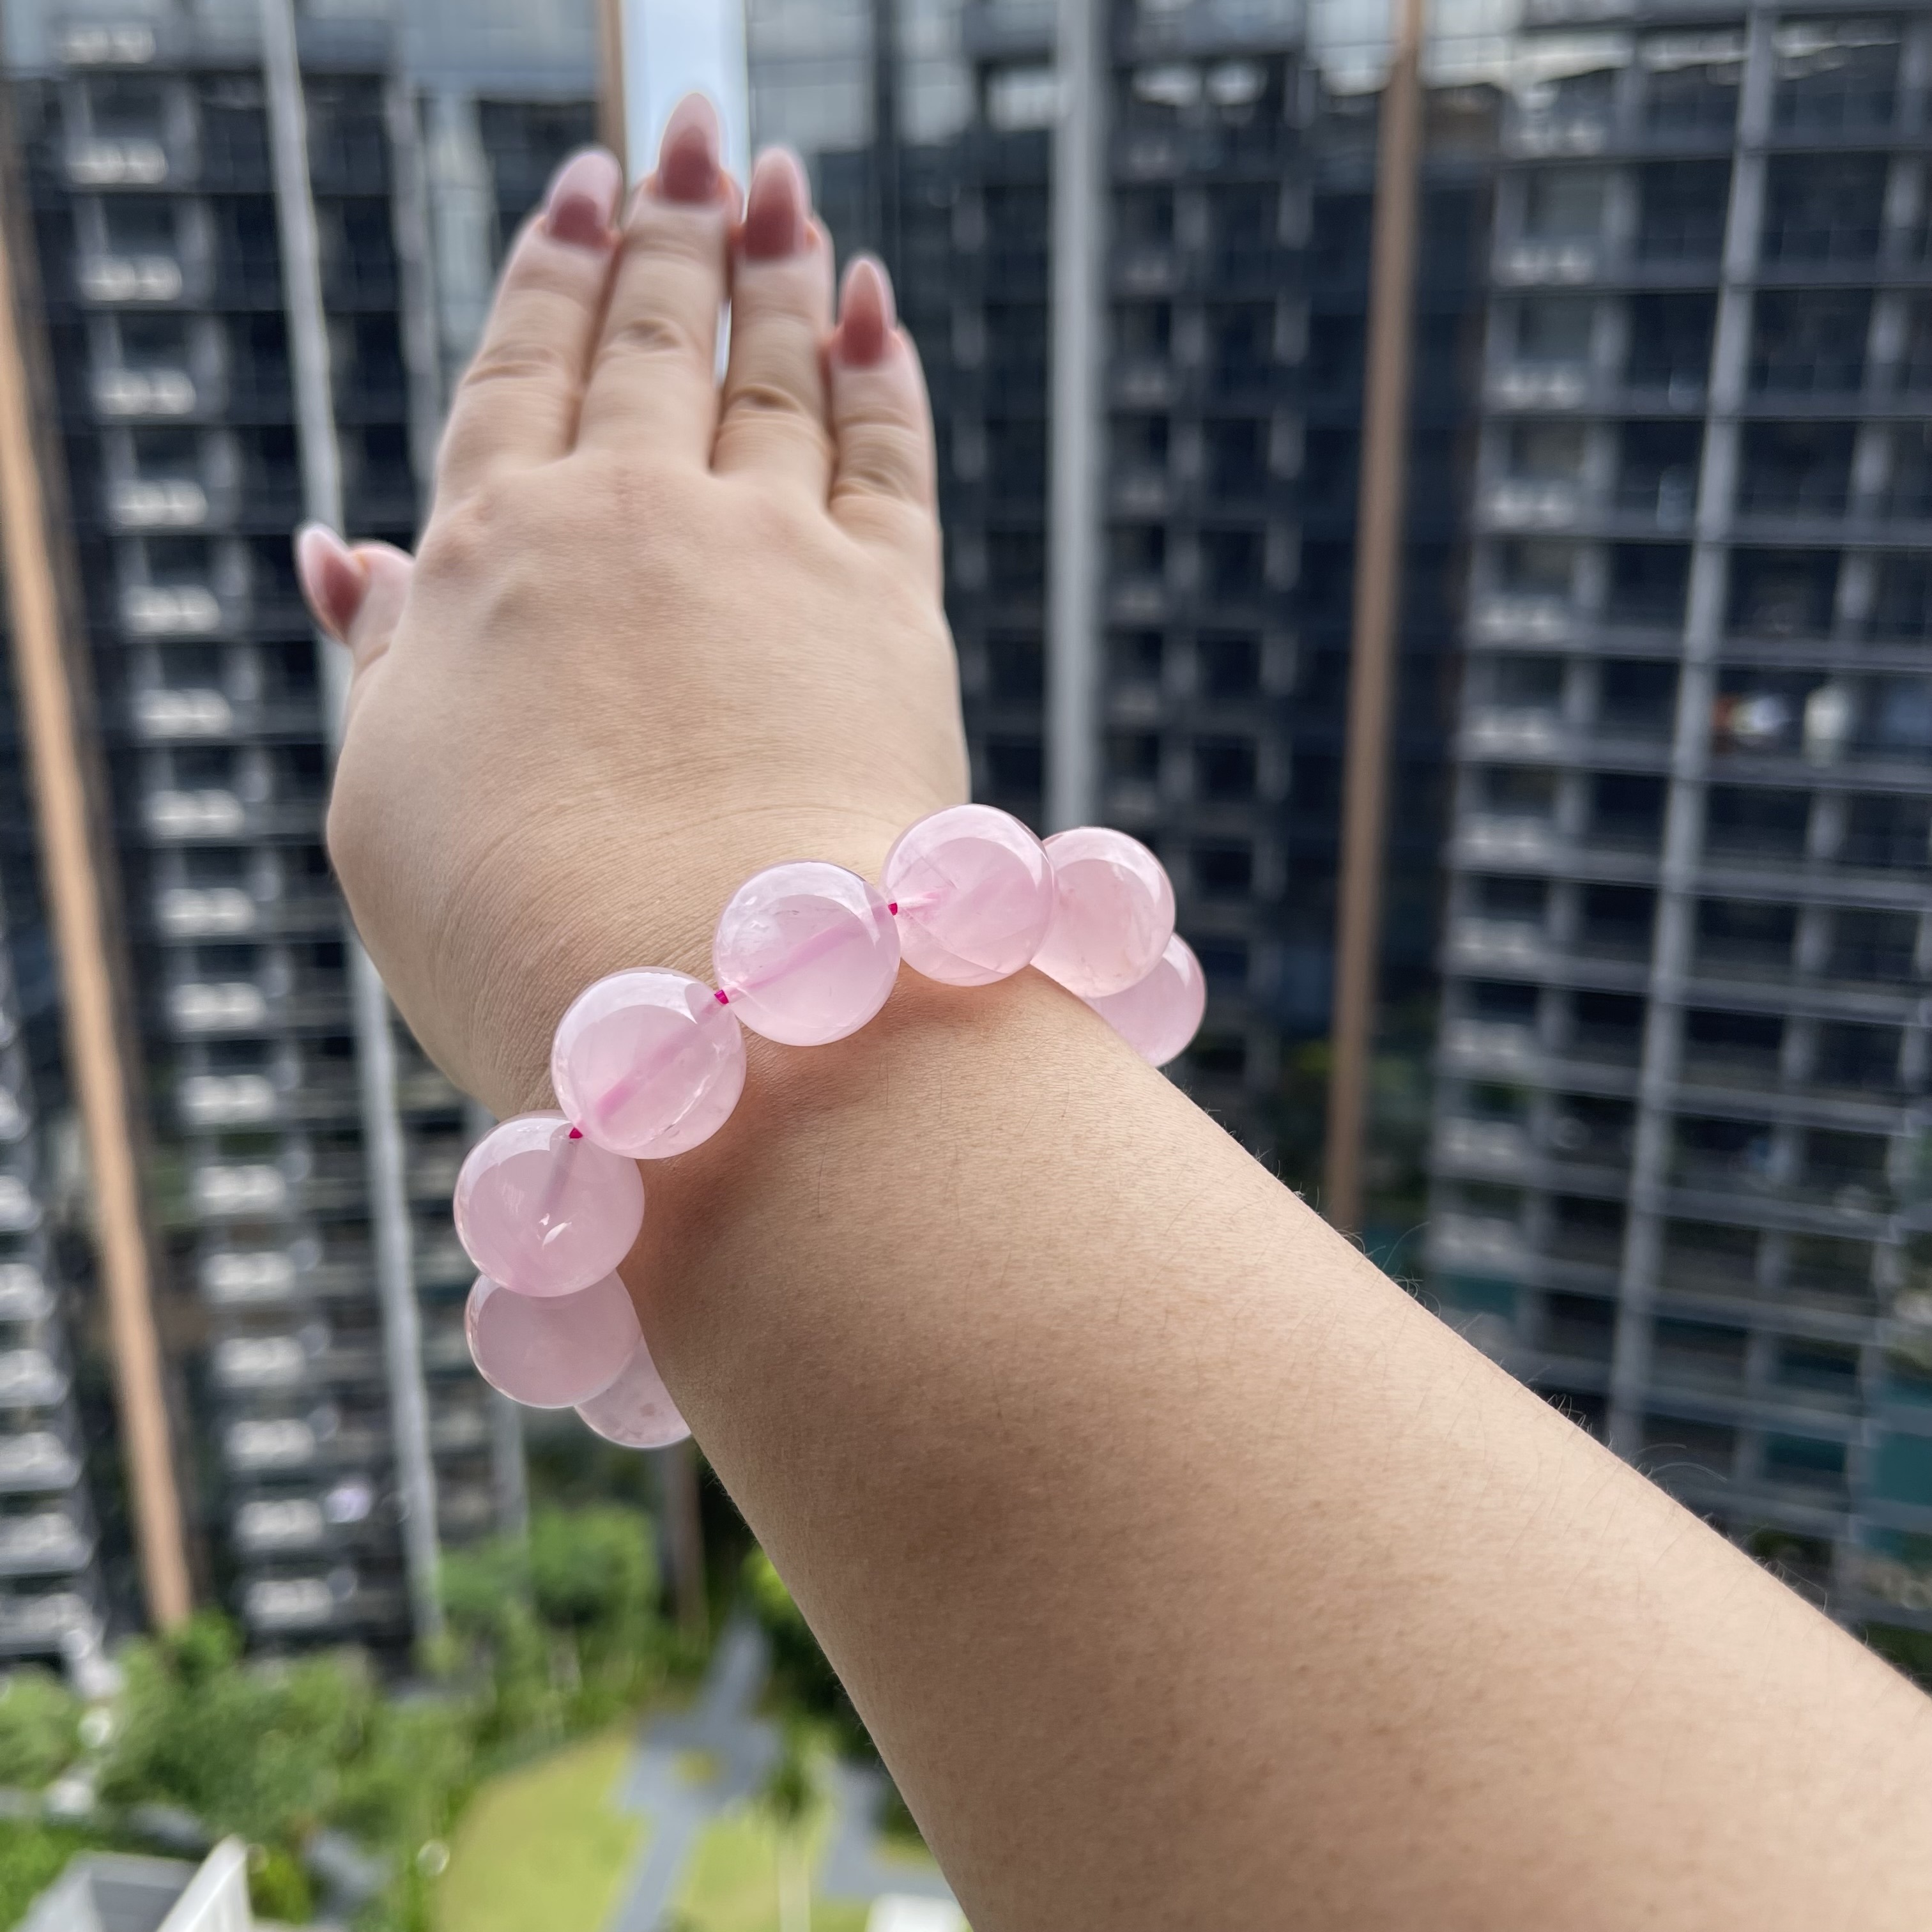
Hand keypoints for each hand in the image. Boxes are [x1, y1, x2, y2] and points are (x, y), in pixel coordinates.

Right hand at [299, 101, 966, 1115]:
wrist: (706, 1015)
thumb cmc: (518, 938)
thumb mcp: (384, 806)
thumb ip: (385, 665)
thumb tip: (348, 549)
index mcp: (492, 559)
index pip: (524, 376)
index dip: (554, 277)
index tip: (582, 190)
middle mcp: (630, 521)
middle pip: (654, 342)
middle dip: (672, 228)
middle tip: (694, 141)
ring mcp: (768, 554)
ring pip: (773, 374)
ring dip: (778, 270)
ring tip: (784, 190)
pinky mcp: (890, 610)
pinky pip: (887, 453)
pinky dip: (882, 372)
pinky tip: (875, 309)